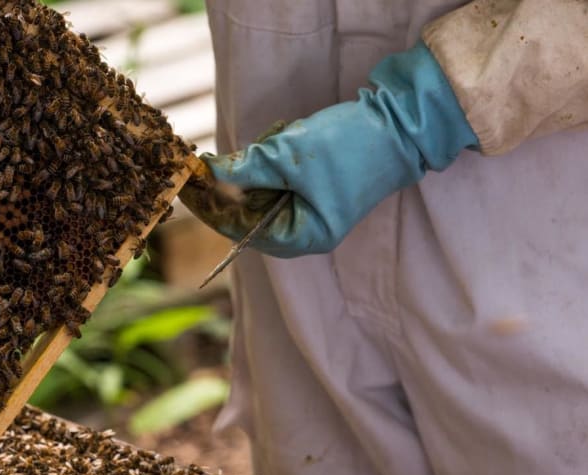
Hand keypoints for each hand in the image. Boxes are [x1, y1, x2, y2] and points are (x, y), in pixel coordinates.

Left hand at [180, 41, 478, 258]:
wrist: (401, 124)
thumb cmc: (350, 146)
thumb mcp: (288, 156)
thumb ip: (245, 169)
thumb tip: (209, 173)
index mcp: (303, 237)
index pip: (241, 229)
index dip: (211, 207)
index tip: (186, 187)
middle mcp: (307, 231)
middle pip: (250, 209)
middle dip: (244, 177)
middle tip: (239, 152)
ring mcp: (312, 209)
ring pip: (263, 189)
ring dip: (265, 160)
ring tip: (284, 138)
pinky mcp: (316, 188)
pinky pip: (280, 176)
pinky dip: (278, 156)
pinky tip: (292, 138)